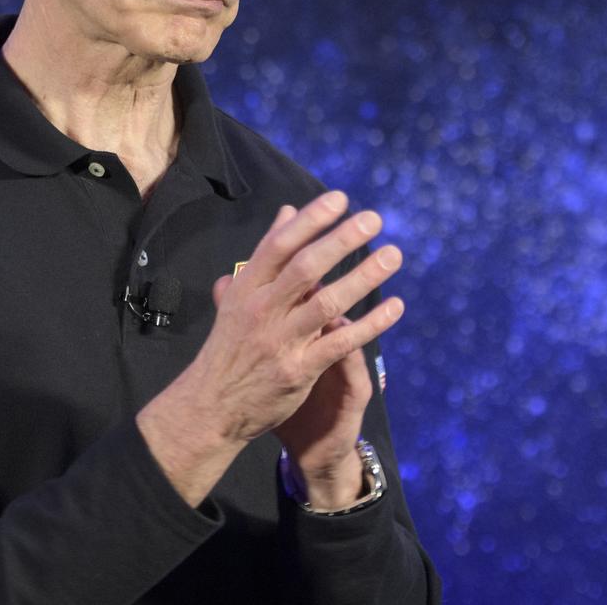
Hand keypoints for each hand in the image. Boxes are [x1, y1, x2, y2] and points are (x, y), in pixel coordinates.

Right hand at [136, 192, 403, 505]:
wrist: (210, 406)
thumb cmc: (230, 346)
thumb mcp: (239, 296)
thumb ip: (266, 254)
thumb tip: (287, 211)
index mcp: (246, 288)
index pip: (279, 244)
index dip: (310, 220)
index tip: (340, 199)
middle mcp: (261, 309)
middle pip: (305, 267)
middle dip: (341, 240)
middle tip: (374, 219)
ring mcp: (280, 340)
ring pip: (327, 302)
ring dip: (363, 277)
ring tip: (393, 256)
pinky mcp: (298, 370)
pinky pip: (341, 343)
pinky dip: (370, 324)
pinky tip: (395, 307)